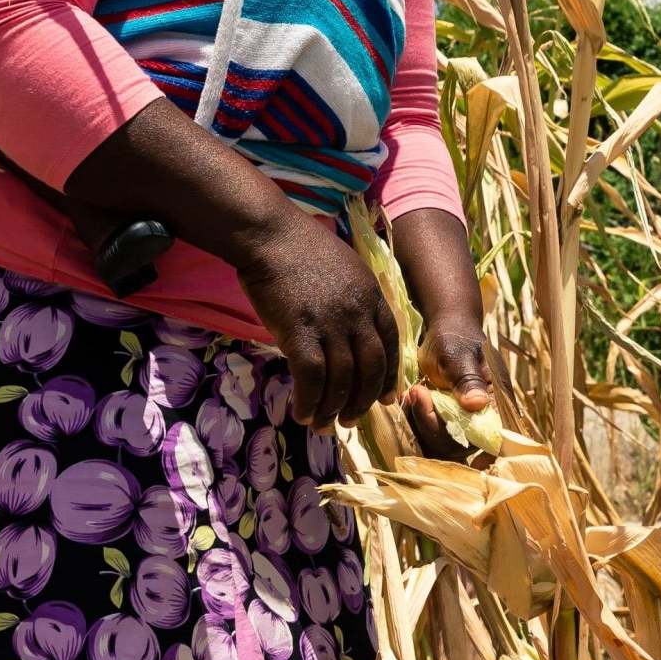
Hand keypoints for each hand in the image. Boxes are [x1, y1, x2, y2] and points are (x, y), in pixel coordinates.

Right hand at [232, 220, 400, 430]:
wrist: (270, 234)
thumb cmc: (300, 247)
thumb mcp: (343, 269)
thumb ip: (351, 301)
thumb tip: (347, 336)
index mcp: (370, 295)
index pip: (390, 343)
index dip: (388, 375)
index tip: (385, 397)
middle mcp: (357, 313)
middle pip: (370, 367)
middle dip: (363, 400)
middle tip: (353, 420)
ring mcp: (331, 323)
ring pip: (342, 379)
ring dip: (334, 408)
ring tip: (324, 425)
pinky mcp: (301, 332)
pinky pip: (312, 378)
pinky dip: (309, 401)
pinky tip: (302, 413)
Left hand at [404, 312, 494, 460]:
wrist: (444, 330)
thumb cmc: (456, 337)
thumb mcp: (459, 355)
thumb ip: (468, 379)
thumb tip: (477, 404)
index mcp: (495, 405)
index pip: (480, 438)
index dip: (454, 435)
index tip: (428, 407)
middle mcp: (481, 420)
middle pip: (455, 446)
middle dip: (429, 423)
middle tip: (416, 391)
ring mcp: (462, 424)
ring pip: (438, 445)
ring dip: (419, 423)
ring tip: (412, 392)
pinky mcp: (445, 423)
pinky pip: (428, 437)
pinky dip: (415, 421)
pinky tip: (411, 399)